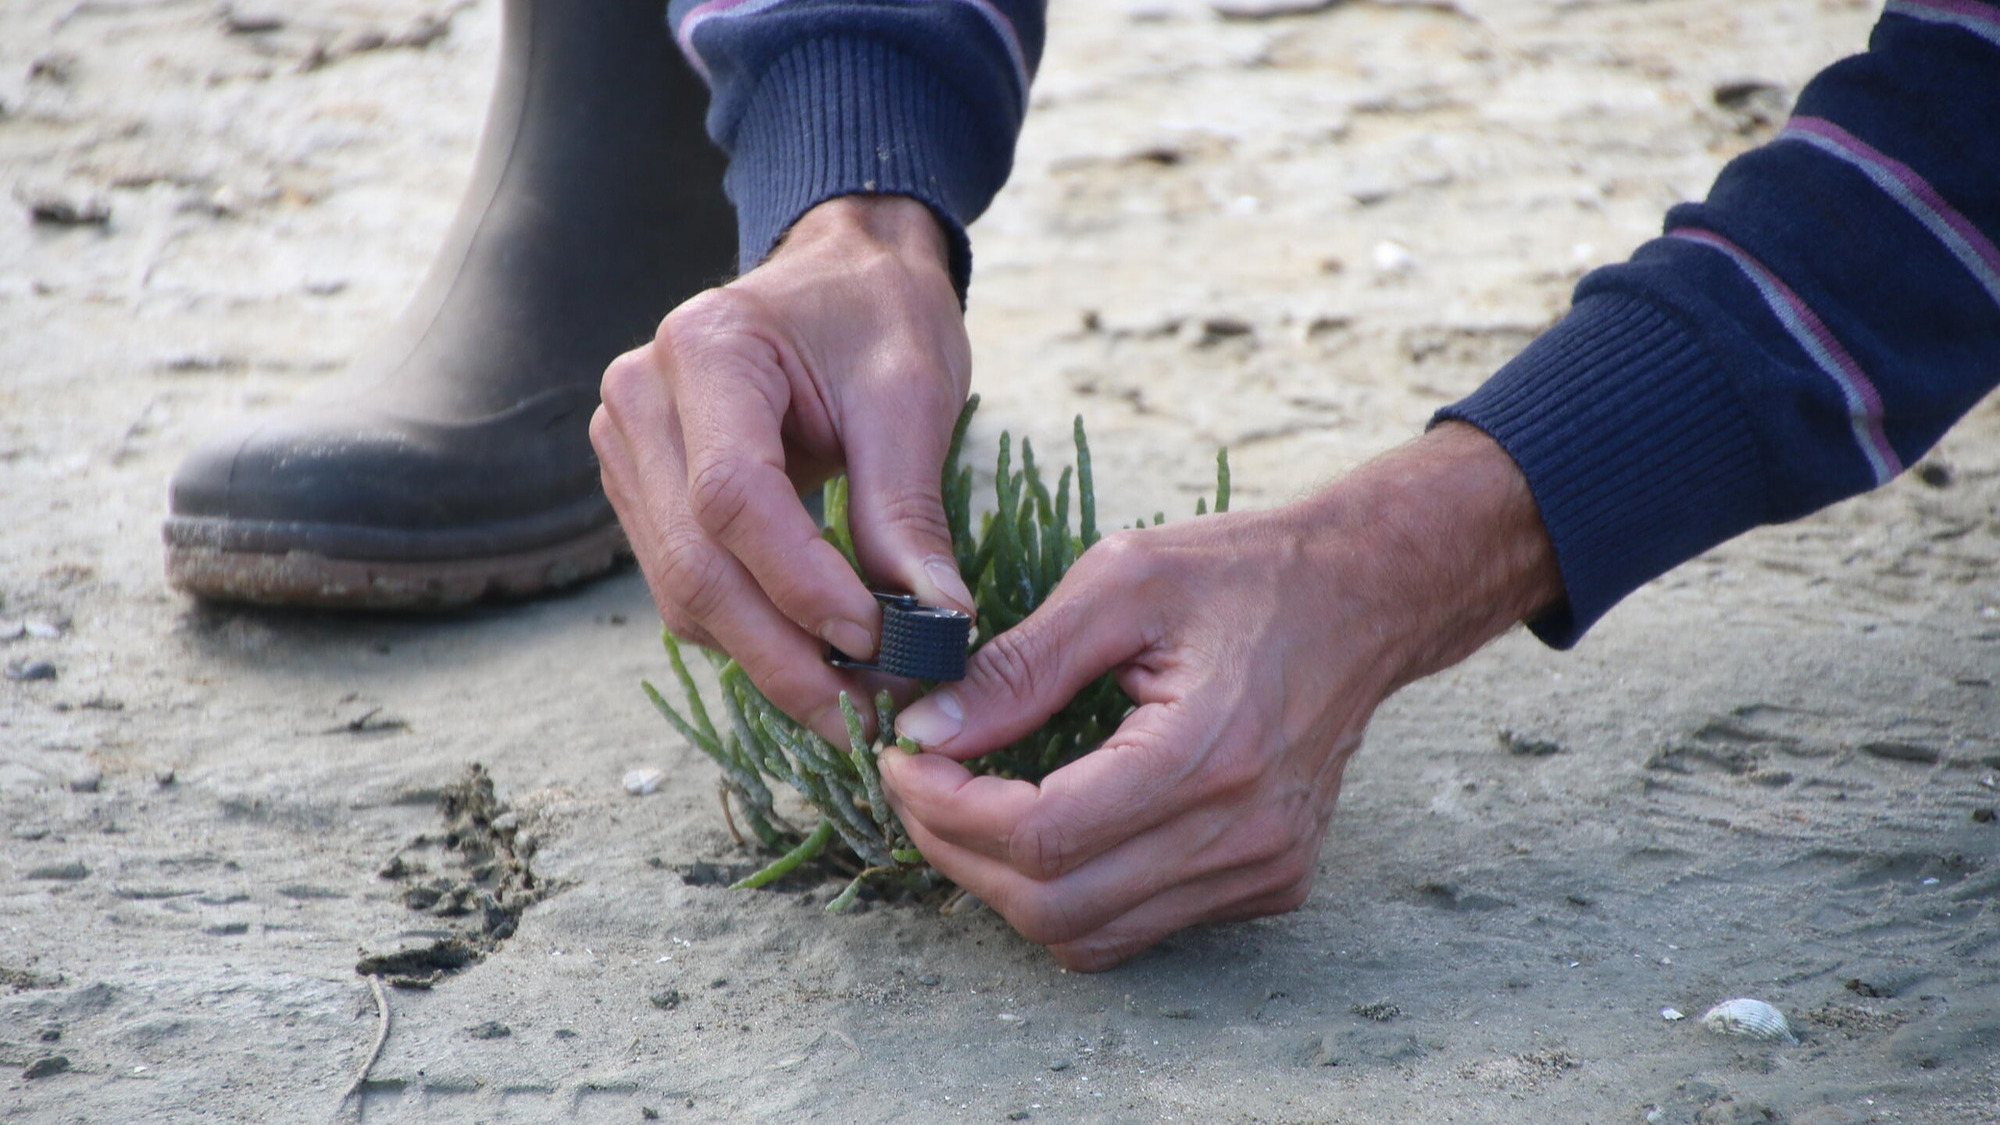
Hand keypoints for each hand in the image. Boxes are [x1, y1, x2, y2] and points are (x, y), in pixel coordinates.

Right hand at [592, 196, 975, 741]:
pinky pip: (687, 590)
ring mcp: (629, 450)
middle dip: (786, 654)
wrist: (840, 277)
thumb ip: (909, 510)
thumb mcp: (911, 394)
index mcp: (707, 349)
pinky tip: (820, 658)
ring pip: (683, 594)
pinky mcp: (641, 494)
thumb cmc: (880, 317)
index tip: (881, 643)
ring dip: (769, 660)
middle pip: (696, 562)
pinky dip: (752, 635)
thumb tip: (935, 626)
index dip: (802, 585)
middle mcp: (641, 398)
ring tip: (859, 697)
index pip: (731, 496)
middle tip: (870, 715)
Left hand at [878, 423, 1563, 969]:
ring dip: (1005, 883)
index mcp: (1210, 751)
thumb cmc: (1247, 574)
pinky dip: (1070, 892)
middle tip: (920, 781)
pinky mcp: (1269, 883)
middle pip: (1054, 905)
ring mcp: (1263, 870)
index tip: (904, 755)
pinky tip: (1046, 825)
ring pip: (1089, 936)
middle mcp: (1244, 833)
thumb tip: (925, 728)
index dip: (948, 807)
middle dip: (960, 851)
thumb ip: (1020, 664)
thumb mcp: (1123, 581)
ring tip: (968, 804)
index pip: (1042, 833)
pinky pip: (1136, 927)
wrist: (1367, 598)